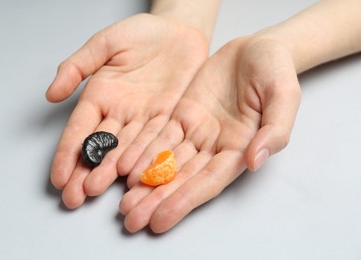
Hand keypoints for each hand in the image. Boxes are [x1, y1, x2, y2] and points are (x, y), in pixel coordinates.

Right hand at [46, 14, 208, 208]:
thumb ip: (78, 66)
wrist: (180, 32)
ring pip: (126, 150)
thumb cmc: (142, 33)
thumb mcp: (105, 43)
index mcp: (100, 97)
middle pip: (100, 148)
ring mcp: (143, 120)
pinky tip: (134, 177)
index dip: (68, 154)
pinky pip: (156, 142)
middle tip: (74, 197)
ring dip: (111, 172)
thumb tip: (51, 94)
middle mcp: (120, 114)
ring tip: (97, 191)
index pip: (80, 130)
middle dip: (86, 173)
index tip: (58, 178)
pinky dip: (145, 160)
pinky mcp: (168, 120)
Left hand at [119, 35, 300, 232]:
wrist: (257, 48)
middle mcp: (215, 145)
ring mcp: (197, 131)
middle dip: (156, 200)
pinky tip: (125, 167)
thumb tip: (254, 161)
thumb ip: (274, 130)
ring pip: (167, 161)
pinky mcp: (183, 115)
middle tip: (131, 220)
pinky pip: (160, 136)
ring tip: (123, 203)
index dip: (184, 201)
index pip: (208, 181)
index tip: (161, 220)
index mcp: (240, 147)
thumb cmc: (276, 70)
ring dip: (145, 183)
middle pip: (182, 178)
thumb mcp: (284, 96)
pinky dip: (143, 152)